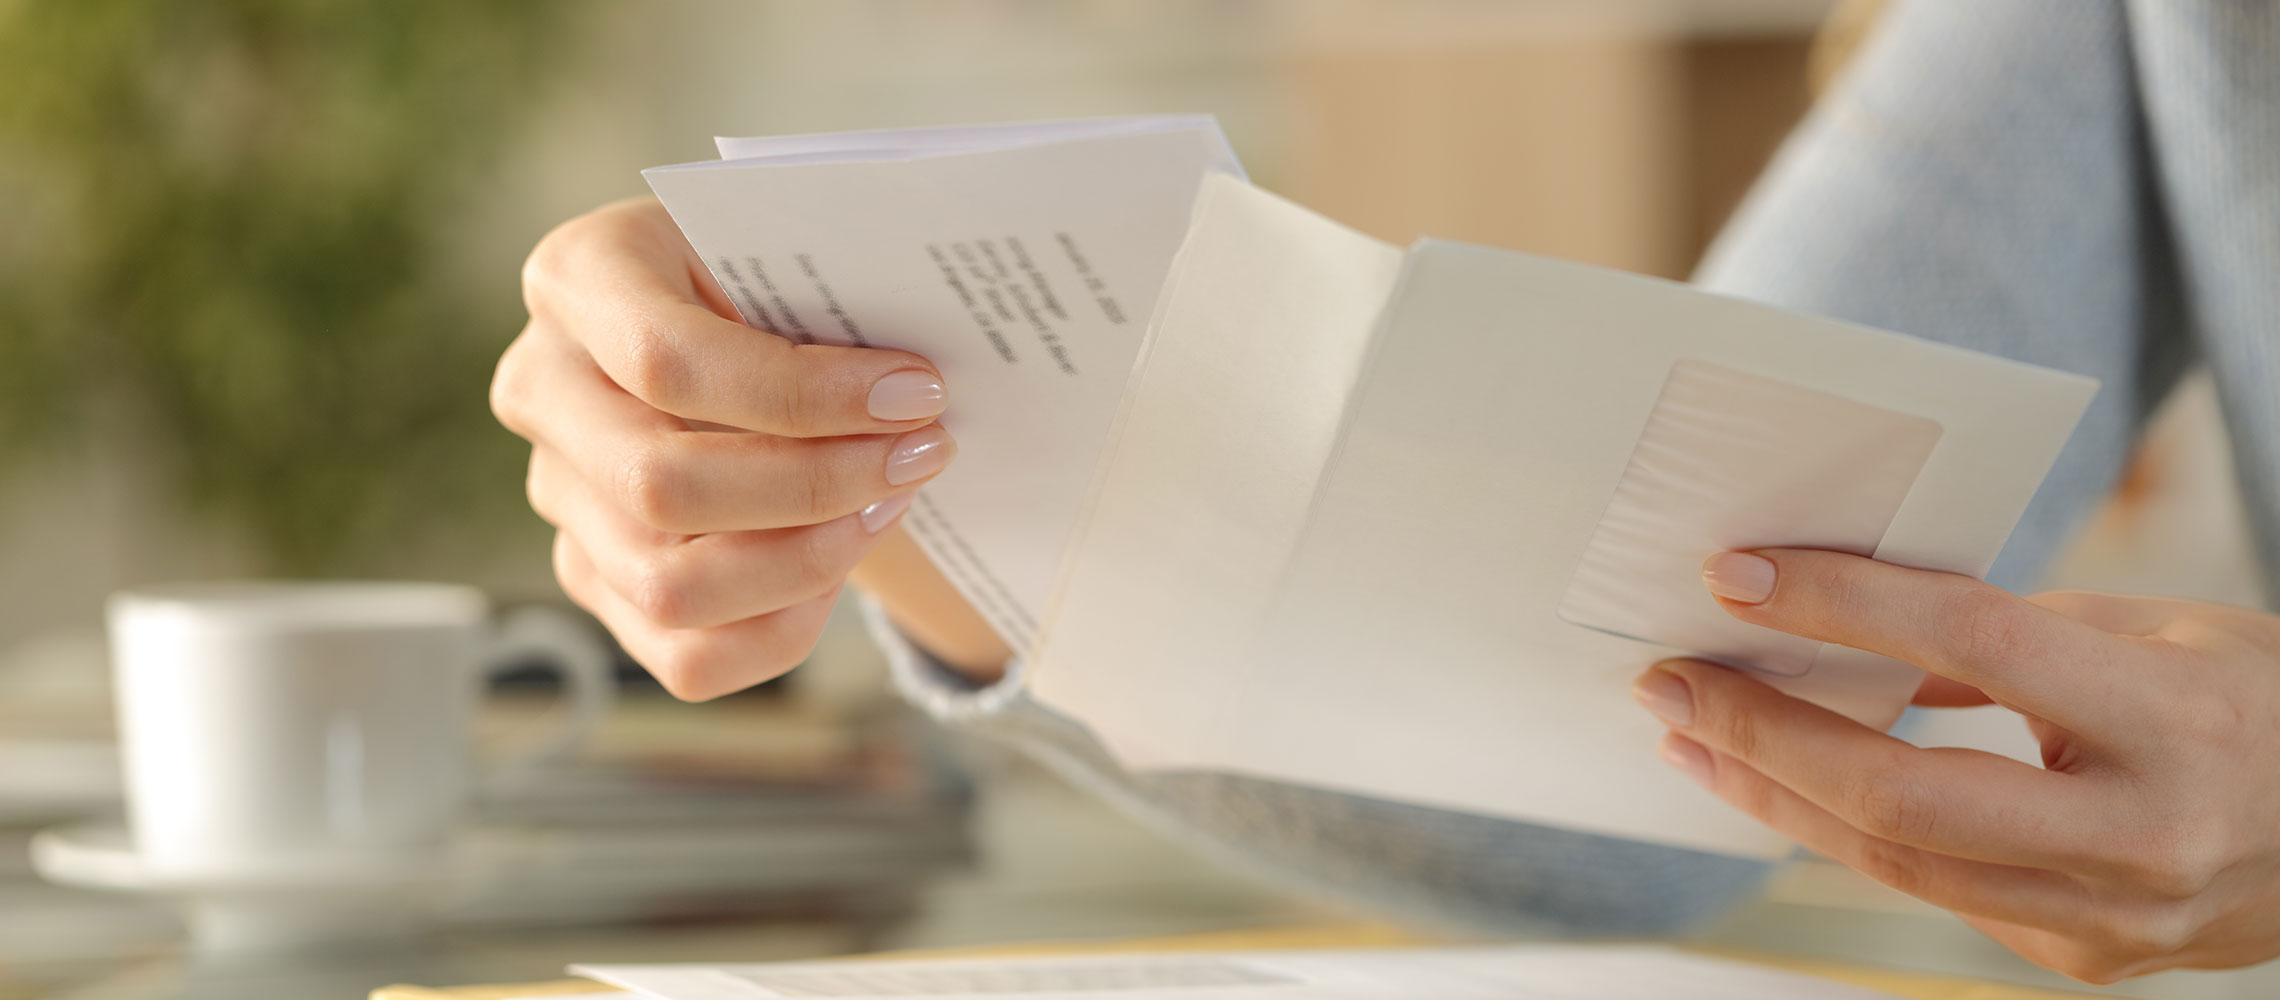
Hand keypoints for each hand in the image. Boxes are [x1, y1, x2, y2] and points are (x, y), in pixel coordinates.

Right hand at [492, 197, 956, 698]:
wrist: (738, 316)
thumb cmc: (775, 271)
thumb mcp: (790, 245)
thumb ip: (829, 288)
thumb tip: (916, 387)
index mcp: (580, 277)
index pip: (669, 362)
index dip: (804, 394)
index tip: (918, 393)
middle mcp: (544, 389)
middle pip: (663, 487)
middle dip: (818, 485)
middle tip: (921, 452)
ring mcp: (560, 495)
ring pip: (669, 588)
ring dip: (807, 562)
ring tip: (887, 505)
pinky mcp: (595, 576)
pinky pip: (687, 656)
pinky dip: (782, 627)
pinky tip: (840, 564)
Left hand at [1631, 548, 2279, 982]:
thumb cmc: (2261, 705)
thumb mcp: (2160, 629)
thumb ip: (2008, 634)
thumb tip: (1851, 630)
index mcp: (2177, 720)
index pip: (1975, 642)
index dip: (1843, 603)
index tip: (1738, 575)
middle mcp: (2147, 835)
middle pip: (1905, 794)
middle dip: (1761, 734)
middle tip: (1670, 681)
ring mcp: (2116, 918)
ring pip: (1900, 863)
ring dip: (1774, 794)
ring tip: (1694, 734)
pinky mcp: (2087, 962)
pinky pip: (1940, 894)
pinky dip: (1851, 834)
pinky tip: (1785, 787)